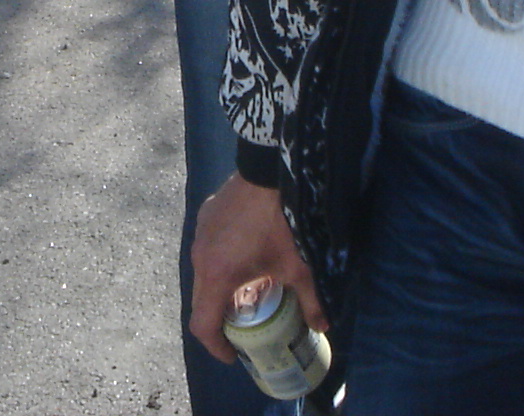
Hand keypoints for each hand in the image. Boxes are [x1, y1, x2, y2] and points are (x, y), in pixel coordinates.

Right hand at [189, 174, 323, 363]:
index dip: (216, 346)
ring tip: (247, 291)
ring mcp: (200, 233)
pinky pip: (207, 249)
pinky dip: (220, 263)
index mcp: (217, 276)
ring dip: (220, 289)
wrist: (268, 169)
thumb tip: (322, 326)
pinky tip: (244, 258)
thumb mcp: (299, 266)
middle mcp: (200, 257)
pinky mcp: (206, 215)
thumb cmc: (281, 221)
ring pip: (203, 274)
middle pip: (202, 301)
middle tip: (244, 327)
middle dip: (220, 319)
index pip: (203, 324)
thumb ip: (310, 301)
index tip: (233, 354)